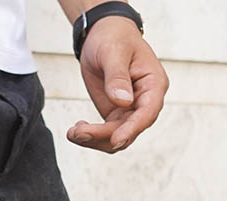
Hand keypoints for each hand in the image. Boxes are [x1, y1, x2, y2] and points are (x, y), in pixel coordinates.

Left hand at [67, 15, 168, 152]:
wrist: (103, 35)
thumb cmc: (114, 37)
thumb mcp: (114, 51)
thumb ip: (118, 76)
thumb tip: (123, 101)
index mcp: (154, 84)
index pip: (148, 113)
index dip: (132, 129)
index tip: (114, 140)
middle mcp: (145, 102)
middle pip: (130, 131)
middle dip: (104, 136)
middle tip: (78, 133)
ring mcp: (131, 111)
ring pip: (117, 138)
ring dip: (94, 140)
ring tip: (73, 133)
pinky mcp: (116, 115)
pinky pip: (106, 134)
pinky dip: (90, 136)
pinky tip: (76, 130)